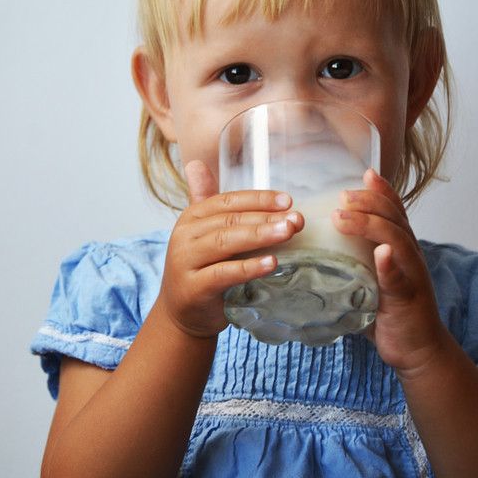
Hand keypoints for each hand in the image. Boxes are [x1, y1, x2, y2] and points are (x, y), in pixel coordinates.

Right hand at [155, 160, 303, 338]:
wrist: (180, 314)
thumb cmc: (200, 271)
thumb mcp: (202, 234)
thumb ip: (208, 203)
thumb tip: (197, 163)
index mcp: (191, 217)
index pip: (227, 201)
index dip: (258, 199)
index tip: (288, 201)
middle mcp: (185, 236)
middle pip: (229, 220)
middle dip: (265, 217)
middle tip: (296, 219)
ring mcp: (186, 261)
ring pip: (225, 242)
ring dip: (259, 235)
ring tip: (287, 232)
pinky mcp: (193, 288)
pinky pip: (223, 274)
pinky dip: (248, 267)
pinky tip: (271, 263)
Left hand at [333, 169, 451, 376]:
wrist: (417, 351)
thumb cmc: (389, 314)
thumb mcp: (369, 281)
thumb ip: (353, 263)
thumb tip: (315, 252)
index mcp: (400, 249)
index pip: (394, 211)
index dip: (382, 191)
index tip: (365, 173)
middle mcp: (410, 257)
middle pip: (394, 218)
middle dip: (370, 202)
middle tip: (343, 195)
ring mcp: (412, 277)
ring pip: (397, 241)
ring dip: (371, 225)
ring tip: (343, 217)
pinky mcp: (408, 300)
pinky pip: (400, 279)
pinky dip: (390, 264)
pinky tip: (381, 253)